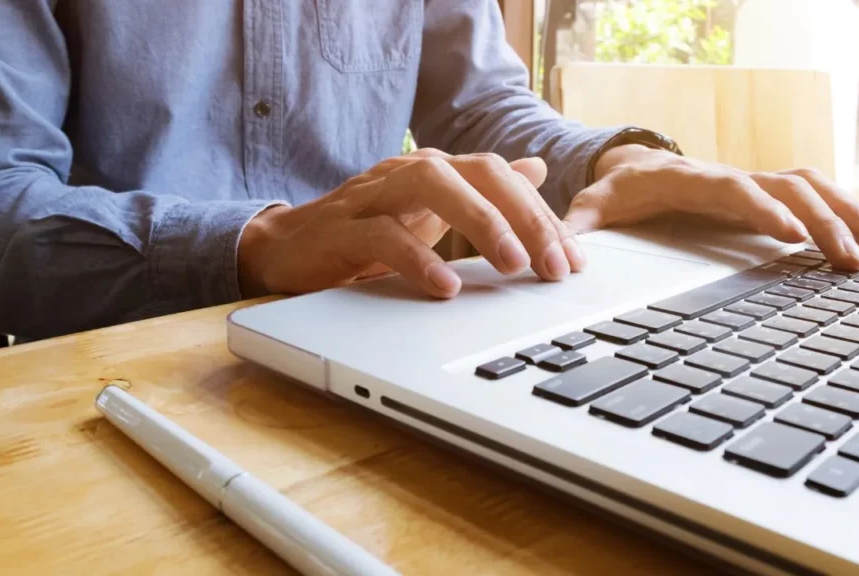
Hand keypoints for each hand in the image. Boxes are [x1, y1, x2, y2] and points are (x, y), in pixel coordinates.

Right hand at [237, 149, 584, 298]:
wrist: (285, 248)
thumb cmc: (363, 233)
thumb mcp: (432, 212)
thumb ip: (482, 191)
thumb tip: (535, 167)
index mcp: (437, 172)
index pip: (503, 179)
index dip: (543, 215)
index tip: (573, 260)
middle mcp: (409, 172)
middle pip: (479, 173)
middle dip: (525, 217)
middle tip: (554, 265)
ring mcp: (373, 195)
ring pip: (433, 187)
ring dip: (481, 223)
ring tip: (513, 264)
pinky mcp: (341, 228)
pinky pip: (381, 236)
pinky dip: (416, 259)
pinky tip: (444, 287)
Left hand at [565, 145, 858, 269]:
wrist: (633, 166)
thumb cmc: (618, 189)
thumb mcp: (592, 205)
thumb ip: (579, 225)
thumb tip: (562, 253)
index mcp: (690, 180)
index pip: (732, 189)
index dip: (761, 209)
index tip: (790, 235)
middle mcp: (728, 176)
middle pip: (784, 187)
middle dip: (821, 219)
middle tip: (849, 259)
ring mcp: (751, 182)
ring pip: (808, 186)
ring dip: (844, 212)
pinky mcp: (764, 193)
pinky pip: (811, 194)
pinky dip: (841, 209)